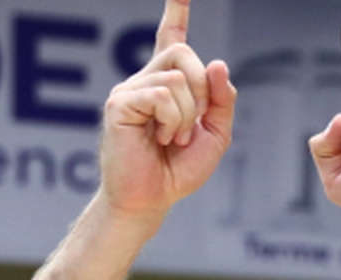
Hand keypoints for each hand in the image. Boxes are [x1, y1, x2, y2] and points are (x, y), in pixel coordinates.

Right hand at [99, 0, 236, 221]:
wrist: (150, 200)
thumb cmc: (177, 171)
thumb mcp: (215, 134)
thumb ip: (222, 100)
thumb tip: (218, 63)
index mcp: (167, 84)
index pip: (171, 37)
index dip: (176, 10)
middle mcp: (146, 80)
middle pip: (185, 53)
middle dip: (203, 90)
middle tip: (192, 126)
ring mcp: (129, 90)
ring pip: (177, 77)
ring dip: (187, 115)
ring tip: (173, 141)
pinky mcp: (119, 104)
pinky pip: (161, 95)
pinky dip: (171, 121)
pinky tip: (161, 140)